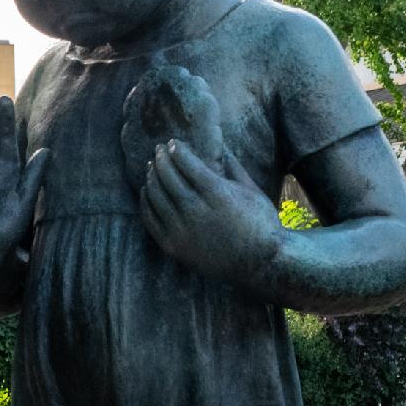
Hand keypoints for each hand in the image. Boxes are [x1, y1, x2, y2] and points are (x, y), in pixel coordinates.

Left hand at [140, 140, 281, 289]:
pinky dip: (146, 203)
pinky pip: (151, 221)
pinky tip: (146, 191)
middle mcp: (197, 211)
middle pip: (169, 178)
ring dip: (152, 178)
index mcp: (218, 194)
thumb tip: (218, 143)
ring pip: (157, 197)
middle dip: (162, 159)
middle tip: (158, 149)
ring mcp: (183, 231)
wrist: (260, 263)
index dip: (177, 150)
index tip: (173, 142)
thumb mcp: (251, 190)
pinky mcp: (174, 248)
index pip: (187, 164)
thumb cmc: (260, 223)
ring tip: (151, 166)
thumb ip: (232, 166)